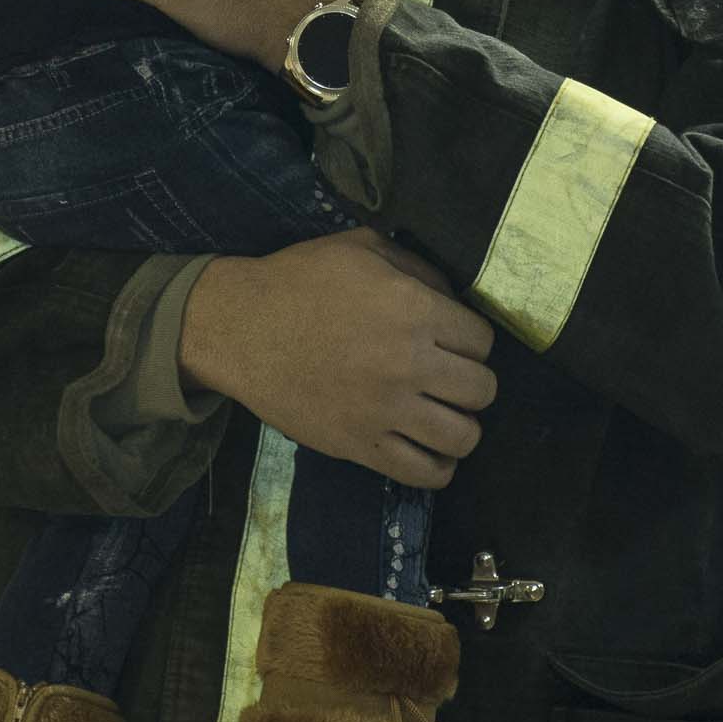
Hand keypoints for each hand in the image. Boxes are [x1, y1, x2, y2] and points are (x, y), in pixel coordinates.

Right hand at [180, 230, 495, 486]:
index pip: (482, 341)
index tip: (453, 341)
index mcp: (415, 312)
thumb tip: (452, 300)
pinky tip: (431, 450)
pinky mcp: (359, 446)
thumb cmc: (300, 280)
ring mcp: (385, 411)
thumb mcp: (362, 247)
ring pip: (463, 437)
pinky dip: (438, 467)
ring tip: (444, 415)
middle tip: (450, 377)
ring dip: (461, 426)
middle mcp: (410, 365)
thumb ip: (418, 268)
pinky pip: (423, 474)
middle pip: (481, 390)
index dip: (472, 340)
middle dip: (472, 382)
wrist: (240, 328)